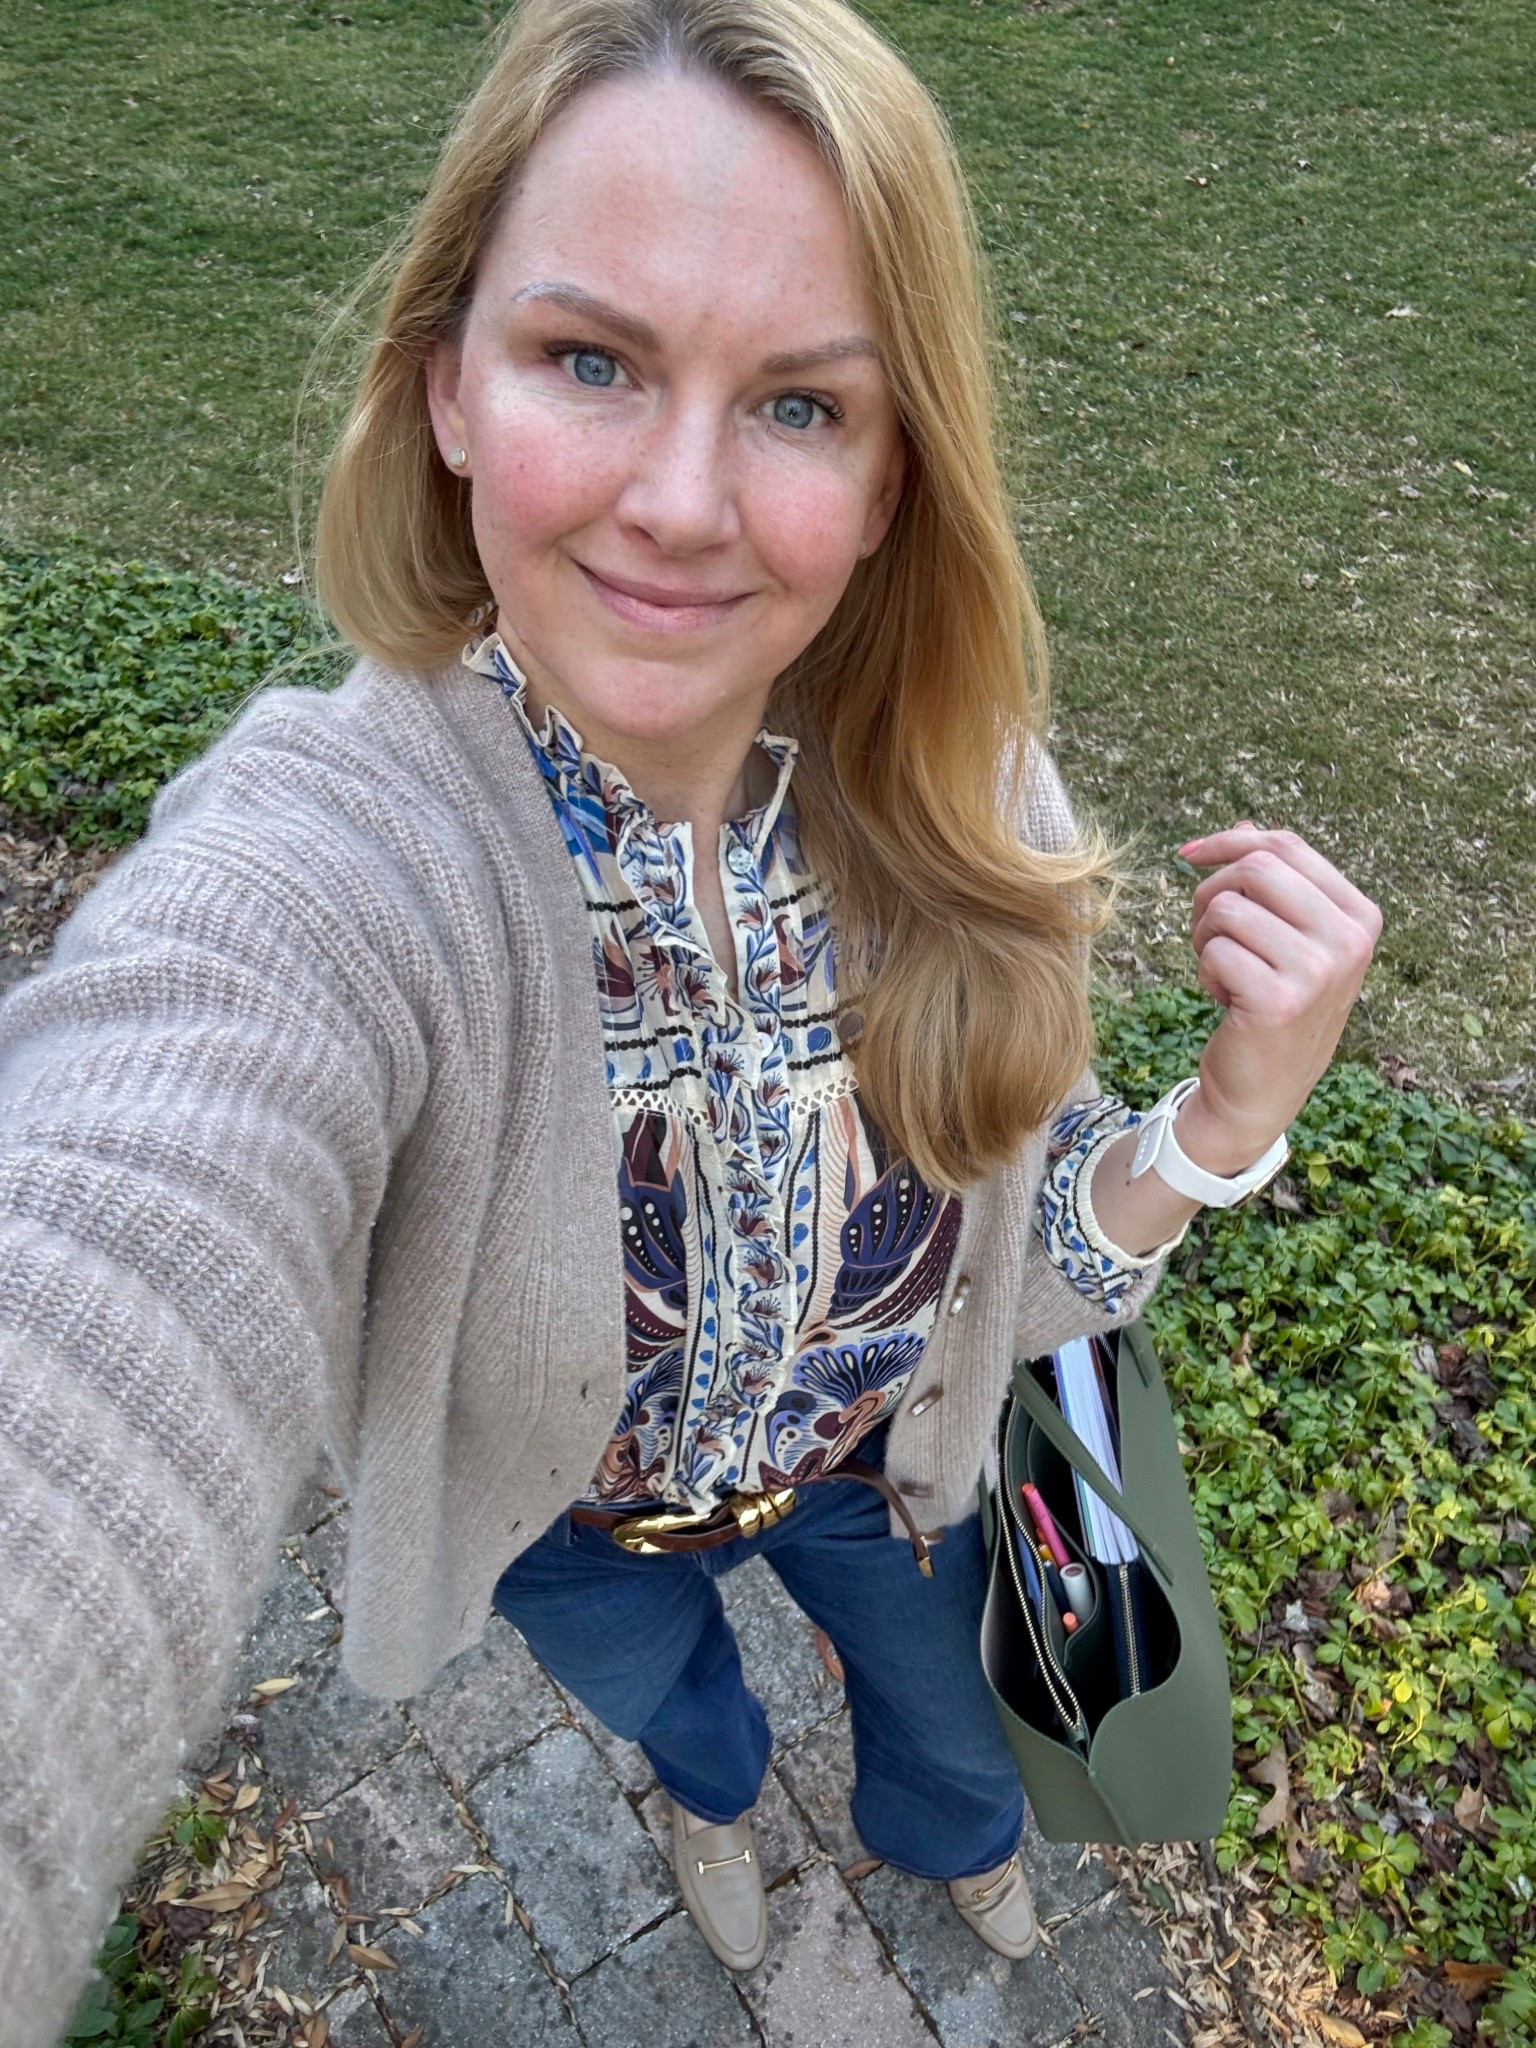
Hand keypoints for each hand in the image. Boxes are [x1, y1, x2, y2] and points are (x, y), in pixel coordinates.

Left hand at [1175, 824, 1381, 1174]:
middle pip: (1255, 868)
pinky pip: (1214, 950)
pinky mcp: (1279, 1000)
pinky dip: (1204, 970)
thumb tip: (1244, 828)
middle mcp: (1349, 940)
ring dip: (1204, 936)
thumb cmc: (1270, 1007)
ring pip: (1227, 908)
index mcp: (1359, 916)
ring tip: (1219, 970)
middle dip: (1210, 892)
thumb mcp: (1286, 940)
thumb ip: (1274, 885)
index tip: (1189, 855)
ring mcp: (1319, 971)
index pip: (1286, 846)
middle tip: (1205, 932)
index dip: (1229, 842)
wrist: (1260, 1091)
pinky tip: (1222, 998)